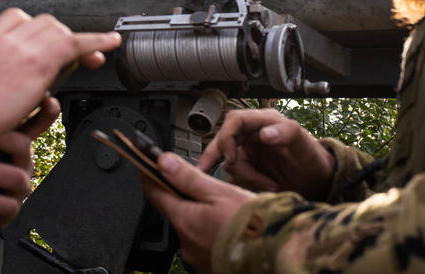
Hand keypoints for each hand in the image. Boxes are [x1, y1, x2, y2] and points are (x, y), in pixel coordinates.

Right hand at [0, 8, 118, 149]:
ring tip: (89, 60)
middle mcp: (1, 38)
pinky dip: (96, 41)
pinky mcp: (38, 62)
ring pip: (57, 31)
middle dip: (58, 36)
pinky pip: (75, 44)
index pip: (15, 20)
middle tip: (72, 59)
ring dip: (73, 44)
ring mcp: (20, 47)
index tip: (43, 45)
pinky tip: (112, 43)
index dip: (35, 31)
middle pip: (40, 23)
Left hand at [0, 98, 59, 233]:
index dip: (46, 112)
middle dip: (3, 140)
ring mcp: (17, 187)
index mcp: (15, 142)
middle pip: (23, 146)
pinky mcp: (9, 209)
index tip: (47, 100)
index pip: (37, 123)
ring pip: (15, 177)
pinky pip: (8, 205)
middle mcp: (20, 162)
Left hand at [143, 153, 254, 273]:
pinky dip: (212, 233)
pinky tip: (229, 228)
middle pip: (175, 211)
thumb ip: (189, 178)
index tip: (145, 164)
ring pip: (192, 228)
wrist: (278, 258)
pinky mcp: (211, 267)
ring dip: (200, 216)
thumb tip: (163, 162)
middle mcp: (186, 243)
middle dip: (181, 196)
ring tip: (224, 208)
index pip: (155, 193)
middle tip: (196, 183)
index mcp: (185, 220)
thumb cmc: (255, 227)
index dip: (149, 175)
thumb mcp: (221, 193)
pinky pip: (205, 244)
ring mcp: (198, 258)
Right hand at [198, 109, 332, 199]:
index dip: (226, 137)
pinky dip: (247, 185)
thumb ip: (287, 133)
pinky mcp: (249, 170)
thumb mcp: (304, 144)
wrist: (318, 182)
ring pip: (230, 163)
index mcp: (264, 122)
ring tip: (271, 185)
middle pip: (223, 140)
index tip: (231, 157)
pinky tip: (266, 188)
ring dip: (247, 177)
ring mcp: (249, 153)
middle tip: (205, 170)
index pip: (235, 121)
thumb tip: (264, 133)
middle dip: (214, 156)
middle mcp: (252, 135)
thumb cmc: (314, 158)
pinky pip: (236, 177)